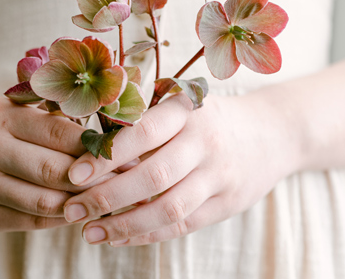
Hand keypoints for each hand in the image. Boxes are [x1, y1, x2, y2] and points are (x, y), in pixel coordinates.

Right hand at [0, 97, 117, 231]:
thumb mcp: (20, 112)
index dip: (95, 146)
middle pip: (53, 170)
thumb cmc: (0, 130)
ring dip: (82, 202)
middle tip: (124, 179)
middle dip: (94, 177)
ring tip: (107, 197)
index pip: (58, 132)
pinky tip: (82, 210)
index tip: (126, 153)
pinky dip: (64, 217)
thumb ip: (59, 119)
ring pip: (46, 201)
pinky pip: (36, 222)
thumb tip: (118, 138)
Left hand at [62, 93, 300, 245]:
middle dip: (108, 197)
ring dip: (125, 225)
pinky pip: (183, 224)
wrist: (272, 133)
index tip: (74, 175)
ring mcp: (219, 175)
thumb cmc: (208, 118)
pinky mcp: (227, 203)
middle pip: (153, 176)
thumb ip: (143, 122)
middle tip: (72, 210)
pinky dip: (148, 234)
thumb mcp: (182, 106)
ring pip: (168, 208)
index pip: (142, 133)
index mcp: (187, 111)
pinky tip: (119, 238)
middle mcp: (205, 142)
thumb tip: (88, 148)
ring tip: (90, 233)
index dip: (106, 156)